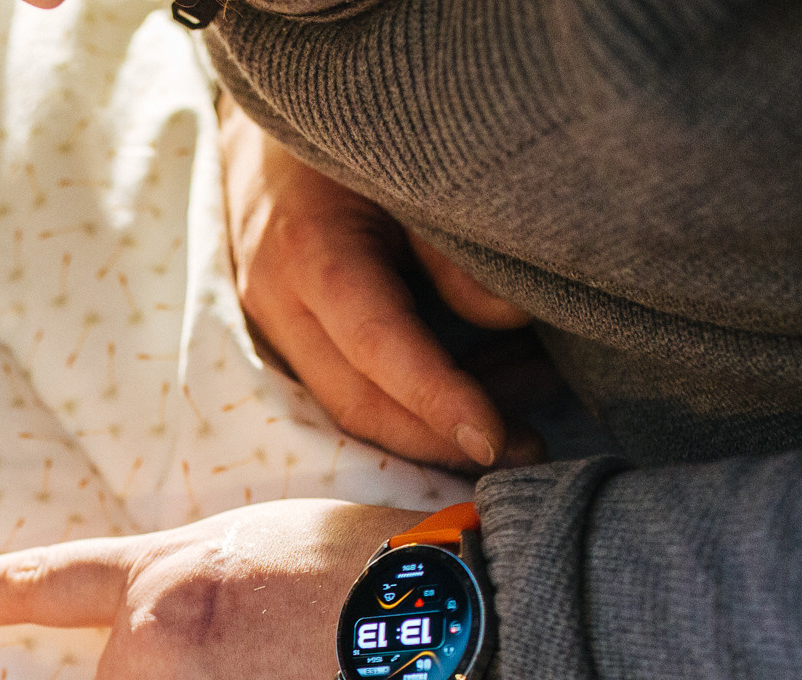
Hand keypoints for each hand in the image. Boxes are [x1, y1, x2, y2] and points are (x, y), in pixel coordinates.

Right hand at [222, 101, 537, 469]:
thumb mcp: (414, 166)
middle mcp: (278, 300)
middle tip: (525, 450)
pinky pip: (354, 384)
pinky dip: (419, 396)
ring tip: (524, 408)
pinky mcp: (291, 331)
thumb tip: (512, 320)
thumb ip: (457, 246)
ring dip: (436, 422)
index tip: (495, 441)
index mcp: (310, 251)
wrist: (279, 108)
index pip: (376, 347)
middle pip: (357, 403)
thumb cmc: (360, 126)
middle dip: (440, 441)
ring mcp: (276, 322)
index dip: (436, 402)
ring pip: (355, 404)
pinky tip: (488, 382)